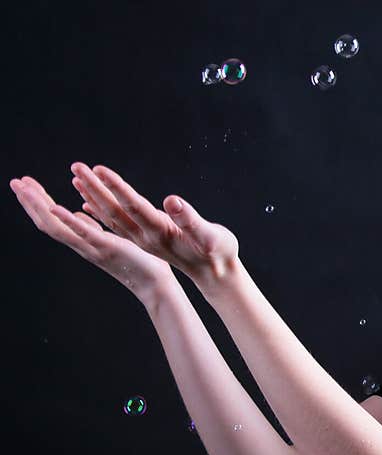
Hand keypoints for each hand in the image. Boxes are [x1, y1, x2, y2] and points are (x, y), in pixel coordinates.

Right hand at [10, 175, 175, 305]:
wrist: (155, 284)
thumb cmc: (138, 262)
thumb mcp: (111, 239)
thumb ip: (92, 227)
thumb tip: (79, 212)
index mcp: (84, 241)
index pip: (54, 220)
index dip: (37, 203)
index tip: (25, 185)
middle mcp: (83, 246)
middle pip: (48, 222)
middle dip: (30, 202)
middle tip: (15, 182)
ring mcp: (93, 248)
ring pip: (58, 227)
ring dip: (39, 207)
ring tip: (24, 188)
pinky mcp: (108, 249)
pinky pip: (84, 234)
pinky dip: (68, 221)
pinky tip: (55, 208)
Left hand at [68, 162, 240, 287]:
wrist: (216, 275)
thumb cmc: (219, 252)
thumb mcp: (211, 236)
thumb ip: (190, 220)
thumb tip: (172, 201)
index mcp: (161, 232)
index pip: (133, 205)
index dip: (116, 186)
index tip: (98, 169)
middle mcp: (146, 237)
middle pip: (115, 210)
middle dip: (95, 187)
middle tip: (76, 167)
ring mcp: (143, 240)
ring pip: (112, 217)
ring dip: (93, 197)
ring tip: (76, 179)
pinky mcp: (145, 240)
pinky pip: (117, 225)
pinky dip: (101, 213)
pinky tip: (89, 206)